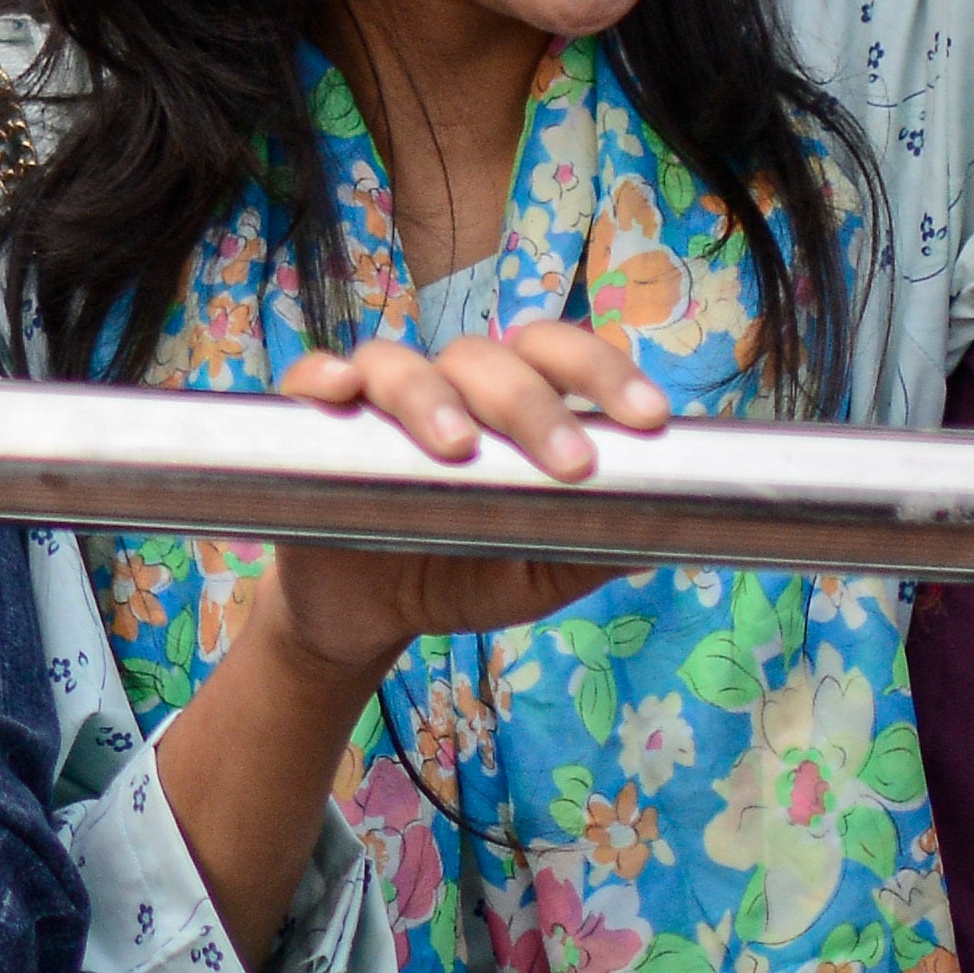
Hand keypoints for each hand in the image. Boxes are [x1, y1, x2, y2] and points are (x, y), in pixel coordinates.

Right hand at [233, 322, 665, 707]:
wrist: (362, 614)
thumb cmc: (458, 571)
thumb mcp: (532, 572)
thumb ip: (590, 549)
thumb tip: (664, 540)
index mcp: (506, 404)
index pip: (556, 358)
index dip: (603, 373)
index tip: (649, 418)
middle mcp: (444, 386)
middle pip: (485, 358)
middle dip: (533, 404)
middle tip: (571, 463)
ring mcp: (375, 401)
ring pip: (400, 365)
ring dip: (431, 396)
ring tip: (457, 445)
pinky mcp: (312, 425)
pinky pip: (309, 381)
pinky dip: (321, 377)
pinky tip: (338, 391)